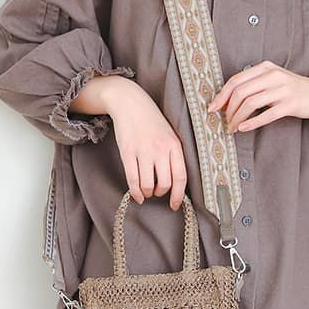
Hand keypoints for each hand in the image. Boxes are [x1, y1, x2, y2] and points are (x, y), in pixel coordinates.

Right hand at [103, 81, 187, 209]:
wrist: (131, 104)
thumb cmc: (152, 122)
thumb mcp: (170, 135)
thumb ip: (174, 155)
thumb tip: (176, 182)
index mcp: (174, 145)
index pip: (180, 177)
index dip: (179, 195)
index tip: (175, 204)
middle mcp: (160, 149)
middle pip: (165, 184)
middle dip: (161, 193)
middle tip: (157, 192)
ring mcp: (143, 151)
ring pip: (148, 184)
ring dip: (147, 193)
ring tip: (146, 191)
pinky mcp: (128, 152)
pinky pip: (132, 179)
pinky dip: (135, 192)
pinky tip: (137, 195)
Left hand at [206, 60, 308, 133]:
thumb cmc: (293, 90)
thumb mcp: (273, 80)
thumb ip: (253, 85)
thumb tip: (227, 100)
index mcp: (265, 68)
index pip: (236, 80)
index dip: (221, 95)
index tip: (212, 108)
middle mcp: (273, 75)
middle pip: (240, 92)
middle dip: (228, 109)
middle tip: (224, 121)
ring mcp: (283, 89)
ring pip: (250, 103)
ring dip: (237, 117)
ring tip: (233, 127)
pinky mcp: (291, 104)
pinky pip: (266, 114)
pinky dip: (252, 122)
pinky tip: (243, 128)